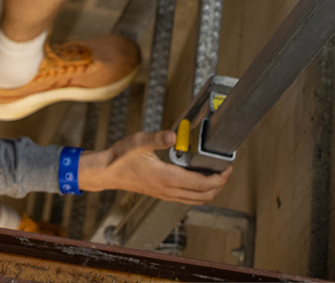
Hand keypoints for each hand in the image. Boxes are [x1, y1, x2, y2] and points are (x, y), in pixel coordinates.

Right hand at [78, 130, 231, 204]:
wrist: (107, 173)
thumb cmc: (121, 158)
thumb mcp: (139, 142)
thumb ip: (158, 138)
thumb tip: (174, 135)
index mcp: (168, 178)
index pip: (202, 184)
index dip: (219, 178)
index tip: (227, 168)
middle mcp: (169, 190)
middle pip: (204, 196)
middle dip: (219, 185)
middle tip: (225, 171)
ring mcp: (165, 194)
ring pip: (196, 199)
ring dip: (209, 190)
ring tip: (215, 175)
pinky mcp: (161, 193)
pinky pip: (187, 197)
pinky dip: (198, 191)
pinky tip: (196, 178)